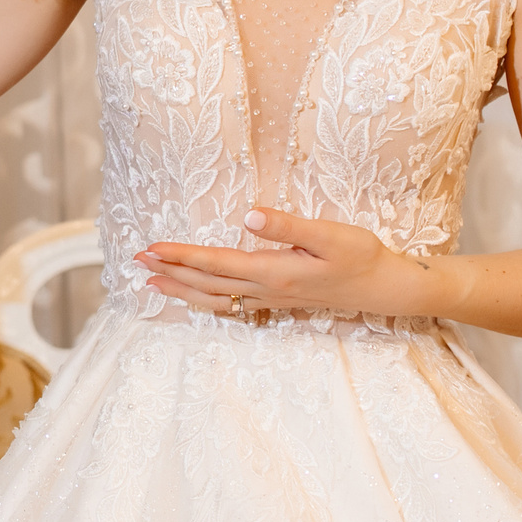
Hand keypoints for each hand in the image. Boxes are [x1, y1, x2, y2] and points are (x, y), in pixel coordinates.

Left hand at [139, 207, 445, 320]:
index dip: (181, 256)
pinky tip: (196, 297)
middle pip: (207, 284)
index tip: (152, 249)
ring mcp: (272, 299)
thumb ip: (287, 226)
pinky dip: (206, 301)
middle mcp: (267, 289)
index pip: (215, 263)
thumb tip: (248, 216)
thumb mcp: (328, 234)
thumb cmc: (360, 255)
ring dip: (182, 291)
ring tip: (153, 284)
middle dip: (170, 273)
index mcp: (274, 271)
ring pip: (216, 299)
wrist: (385, 287)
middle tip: (136, 263)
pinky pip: (232, 305)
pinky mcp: (279, 301)